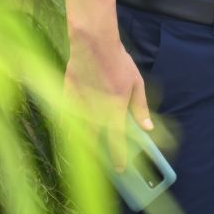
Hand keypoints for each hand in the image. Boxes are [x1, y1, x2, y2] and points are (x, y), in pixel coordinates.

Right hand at [65, 31, 152, 171]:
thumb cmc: (118, 62)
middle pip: (93, 143)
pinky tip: (74, 132)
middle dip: (96, 157)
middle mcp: (94, 113)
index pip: (116, 142)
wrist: (93, 44)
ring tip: (88, 152)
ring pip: (77, 134)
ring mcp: (78, 107)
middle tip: (101, 164)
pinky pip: (67, 120)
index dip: (118, 158)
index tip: (120, 169)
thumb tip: (147, 128)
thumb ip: (140, 108)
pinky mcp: (65, 99)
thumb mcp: (136, 83)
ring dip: (82, 145)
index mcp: (113, 110)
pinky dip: (71, 128)